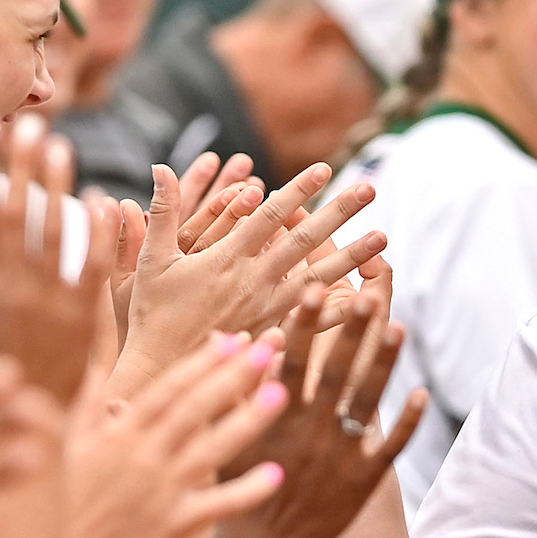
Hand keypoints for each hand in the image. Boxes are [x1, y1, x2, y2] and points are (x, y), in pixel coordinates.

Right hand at [0, 114, 117, 404]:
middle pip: (16, 212)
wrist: (21, 421)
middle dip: (21, 164)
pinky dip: (96, 232)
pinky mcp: (83, 318)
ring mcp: (49, 303)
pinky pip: (92, 266)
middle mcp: (10, 289)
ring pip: (54, 232)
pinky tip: (100, 199)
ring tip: (61, 147)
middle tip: (29, 122)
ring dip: (57, 186)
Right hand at [61, 333, 287, 537]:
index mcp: (121, 433)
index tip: (233, 339)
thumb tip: (90, 355)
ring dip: (248, 420)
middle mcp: (144, 456)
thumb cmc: (60, 499)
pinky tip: (276, 474)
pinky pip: (216, 507)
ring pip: (212, 449)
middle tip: (272, 348)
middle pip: (196, 408)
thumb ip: (84, 394)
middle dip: (235, 375)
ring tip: (282, 393)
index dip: (202, 362)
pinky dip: (246, 491)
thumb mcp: (65, 439)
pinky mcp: (172, 528)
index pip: (168, 389)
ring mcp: (160, 491)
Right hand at [120, 160, 386, 380]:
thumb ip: (163, 213)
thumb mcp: (152, 260)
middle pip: (304, 239)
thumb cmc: (152, 313)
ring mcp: (267, 308)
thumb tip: (159, 168)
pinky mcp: (273, 333)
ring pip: (318, 276)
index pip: (269, 216)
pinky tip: (369, 297)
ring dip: (352, 255)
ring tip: (384, 236)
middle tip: (369, 188)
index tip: (324, 168)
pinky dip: (341, 309)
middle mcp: (253, 281)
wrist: (161, 370)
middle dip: (338, 211)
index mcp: (226, 258)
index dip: (297, 190)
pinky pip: (314, 320)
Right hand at [215, 281, 425, 537]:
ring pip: (367, 403)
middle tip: (369, 295)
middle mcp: (311, 433)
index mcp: (277, 419)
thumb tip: (222, 336)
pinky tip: (421, 394)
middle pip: (337, 373)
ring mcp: (340, 456)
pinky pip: (390, 448)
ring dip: (384, 365)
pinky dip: (406, 423)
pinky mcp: (363, 481)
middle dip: (353, 333)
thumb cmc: (236, 487)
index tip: (315, 287)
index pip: (294, 361)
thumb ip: (229, 388)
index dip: (306, 324)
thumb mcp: (225, 438)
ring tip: (401, 328)